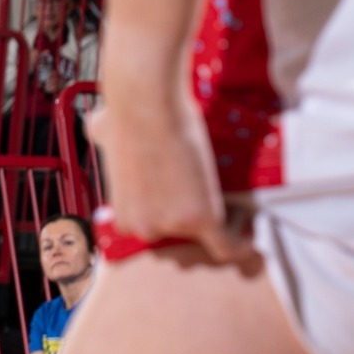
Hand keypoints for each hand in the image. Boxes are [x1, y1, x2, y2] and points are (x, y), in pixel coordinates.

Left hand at [86, 89, 257, 266]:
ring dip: (221, 222)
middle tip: (212, 197)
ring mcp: (170, 226)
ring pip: (205, 238)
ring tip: (232, 201)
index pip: (156, 232)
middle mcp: (142, 228)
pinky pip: (227, 246)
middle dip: (195, 221)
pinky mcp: (200, 218)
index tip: (190, 201)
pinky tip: (251, 231)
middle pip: (178, 238)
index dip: (175, 218)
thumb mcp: (103, 138)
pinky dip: (242, 244)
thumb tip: (102, 126)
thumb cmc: (124, 115)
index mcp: (123, 216)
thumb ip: (104, 142)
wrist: (146, 107)